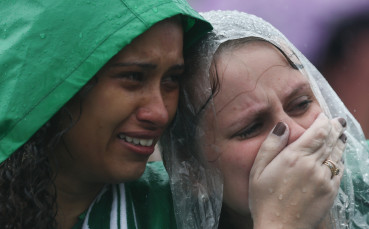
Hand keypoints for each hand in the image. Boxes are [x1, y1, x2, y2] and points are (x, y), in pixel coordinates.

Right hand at [249, 113, 345, 228]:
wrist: (280, 227)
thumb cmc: (264, 199)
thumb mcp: (258, 170)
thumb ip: (271, 145)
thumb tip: (282, 126)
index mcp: (294, 157)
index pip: (317, 133)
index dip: (323, 122)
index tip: (323, 116)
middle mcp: (313, 165)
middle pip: (330, 141)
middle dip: (334, 128)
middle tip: (337, 121)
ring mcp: (324, 179)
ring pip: (337, 154)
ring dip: (340, 142)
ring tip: (341, 134)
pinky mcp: (330, 191)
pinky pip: (339, 170)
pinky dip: (340, 160)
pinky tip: (338, 157)